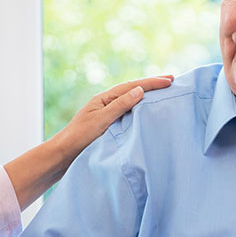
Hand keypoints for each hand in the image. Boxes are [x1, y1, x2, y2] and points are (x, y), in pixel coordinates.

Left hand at [51, 76, 173, 163]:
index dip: (152, 83)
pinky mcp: (108, 127)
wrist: (63, 156)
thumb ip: (120, 106)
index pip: (132, 86)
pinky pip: (128, 114)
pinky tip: (148, 114)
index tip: (170, 80)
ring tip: (164, 93)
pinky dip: (141, 111)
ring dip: (147, 96)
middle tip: (172, 81)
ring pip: (131, 102)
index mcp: (104, 99)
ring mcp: (107, 115)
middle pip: (133, 90)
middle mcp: (106, 104)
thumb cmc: (79, 138)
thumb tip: (140, 90)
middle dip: (152, 85)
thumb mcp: (101, 120)